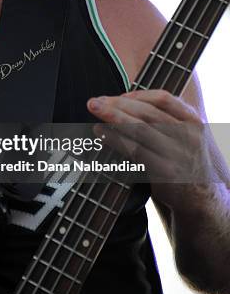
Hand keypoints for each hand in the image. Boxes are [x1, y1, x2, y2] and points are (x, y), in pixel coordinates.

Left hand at [87, 90, 216, 207]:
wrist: (199, 198)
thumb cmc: (181, 160)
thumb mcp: (183, 134)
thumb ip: (162, 118)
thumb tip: (120, 102)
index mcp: (192, 121)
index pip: (164, 99)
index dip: (139, 95)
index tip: (118, 96)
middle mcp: (187, 135)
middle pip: (147, 113)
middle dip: (118, 104)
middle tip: (94, 102)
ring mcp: (177, 154)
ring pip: (140, 129)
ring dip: (114, 118)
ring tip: (95, 112)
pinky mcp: (165, 172)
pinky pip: (136, 151)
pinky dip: (117, 140)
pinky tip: (103, 134)